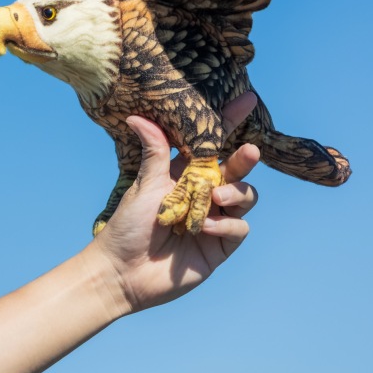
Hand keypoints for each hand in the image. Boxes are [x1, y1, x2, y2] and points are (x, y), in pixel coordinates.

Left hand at [90, 92, 259, 314]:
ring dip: (236, 193)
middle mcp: (203, 194)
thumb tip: (138, 116)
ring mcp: (214, 219)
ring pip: (244, 196)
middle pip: (235, 170)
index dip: (228, 123)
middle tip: (249, 151)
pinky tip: (204, 228)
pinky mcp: (219, 245)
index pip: (211, 145)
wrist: (123, 272)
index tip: (247, 100)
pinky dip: (225, 225)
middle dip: (244, 159)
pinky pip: (239, 228)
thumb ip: (154, 151)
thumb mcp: (144, 185)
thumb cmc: (128, 226)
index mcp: (183, 175)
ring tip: (216, 198)